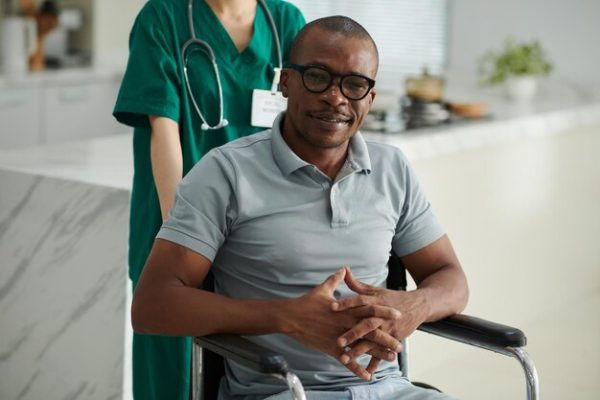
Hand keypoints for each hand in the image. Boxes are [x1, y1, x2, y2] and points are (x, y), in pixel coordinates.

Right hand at [285, 268, 400, 379]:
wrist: (291, 317)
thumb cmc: (307, 302)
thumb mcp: (323, 288)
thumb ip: (336, 279)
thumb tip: (343, 269)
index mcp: (346, 309)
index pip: (371, 309)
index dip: (385, 311)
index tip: (399, 313)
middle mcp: (346, 324)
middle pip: (372, 331)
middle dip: (388, 338)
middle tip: (401, 344)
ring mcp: (340, 337)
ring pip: (363, 347)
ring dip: (378, 354)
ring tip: (391, 359)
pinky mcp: (332, 348)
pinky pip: (347, 361)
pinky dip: (357, 369)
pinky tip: (367, 375)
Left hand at [331, 267, 428, 363]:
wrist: (417, 306)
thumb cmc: (391, 297)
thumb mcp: (375, 290)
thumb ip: (357, 284)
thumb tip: (344, 270)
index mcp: (375, 301)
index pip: (359, 301)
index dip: (346, 303)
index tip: (331, 306)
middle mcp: (381, 316)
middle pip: (365, 324)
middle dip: (352, 333)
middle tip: (338, 340)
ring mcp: (387, 328)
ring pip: (372, 341)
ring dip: (359, 350)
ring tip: (345, 358)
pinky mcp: (393, 338)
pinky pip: (382, 351)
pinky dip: (376, 362)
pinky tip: (366, 371)